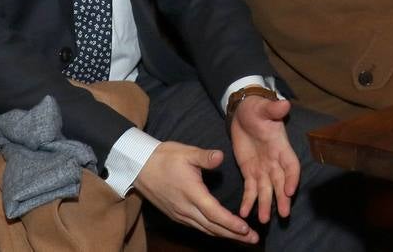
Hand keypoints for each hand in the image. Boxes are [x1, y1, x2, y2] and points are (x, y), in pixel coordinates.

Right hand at [134, 142, 257, 243]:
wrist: (139, 167)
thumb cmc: (163, 157)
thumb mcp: (186, 152)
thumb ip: (205, 157)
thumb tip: (220, 156)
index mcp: (191, 193)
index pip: (215, 214)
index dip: (231, 223)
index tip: (246, 229)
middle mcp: (186, 209)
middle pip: (213, 227)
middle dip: (234, 235)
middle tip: (253, 239)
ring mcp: (180, 214)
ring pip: (206, 230)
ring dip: (225, 235)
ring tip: (243, 238)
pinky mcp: (176, 215)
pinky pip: (198, 227)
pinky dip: (212, 231)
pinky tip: (221, 231)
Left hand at [228, 95, 298, 223]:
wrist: (243, 113)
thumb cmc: (257, 109)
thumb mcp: (264, 108)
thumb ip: (273, 110)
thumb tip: (284, 104)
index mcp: (281, 147)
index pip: (291, 165)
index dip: (292, 178)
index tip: (290, 190)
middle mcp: (275, 161)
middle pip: (280, 183)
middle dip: (282, 198)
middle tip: (283, 214)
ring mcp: (263, 169)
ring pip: (266, 190)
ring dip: (265, 205)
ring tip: (262, 220)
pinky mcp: (249, 172)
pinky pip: (250, 189)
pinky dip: (248, 201)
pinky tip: (244, 213)